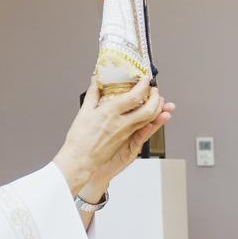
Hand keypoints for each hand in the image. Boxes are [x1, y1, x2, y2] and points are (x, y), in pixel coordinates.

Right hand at [53, 76, 167, 195]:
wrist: (81, 159)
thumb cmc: (80, 139)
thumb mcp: (83, 112)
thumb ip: (92, 95)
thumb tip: (95, 82)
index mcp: (109, 113)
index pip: (133, 97)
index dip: (143, 86)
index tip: (145, 79)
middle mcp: (121, 123)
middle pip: (148, 109)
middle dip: (156, 98)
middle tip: (154, 90)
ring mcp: (126, 132)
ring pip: (149, 119)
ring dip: (157, 108)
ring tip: (157, 100)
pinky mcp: (127, 140)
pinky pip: (143, 127)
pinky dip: (149, 119)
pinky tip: (150, 114)